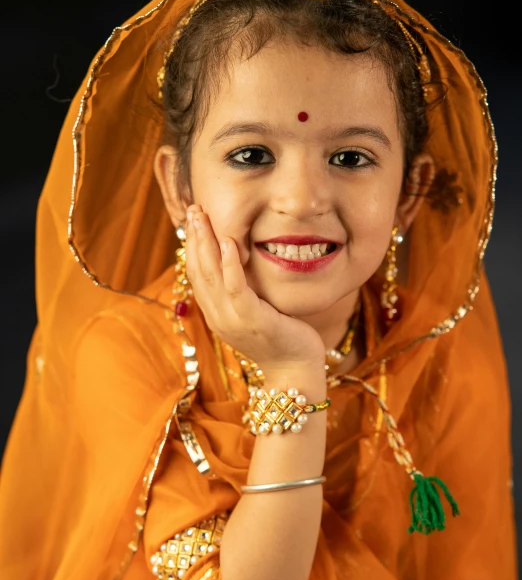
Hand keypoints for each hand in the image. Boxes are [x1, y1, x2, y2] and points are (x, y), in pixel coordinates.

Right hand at [184, 205, 325, 371]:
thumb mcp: (254, 313)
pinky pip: (236, 288)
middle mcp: (218, 316)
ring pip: (212, 275)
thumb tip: (237, 265)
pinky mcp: (252, 320)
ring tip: (202, 216)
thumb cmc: (280, 339)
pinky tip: (229, 242)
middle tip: (193, 208)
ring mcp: (232, 319)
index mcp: (216, 314)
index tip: (193, 220)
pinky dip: (231, 264)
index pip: (196, 275)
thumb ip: (241, 293)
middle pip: (198, 271)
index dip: (192, 246)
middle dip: (194, 237)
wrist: (295, 372)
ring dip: (205, 243)